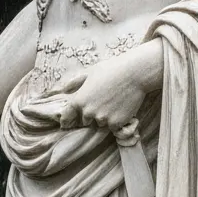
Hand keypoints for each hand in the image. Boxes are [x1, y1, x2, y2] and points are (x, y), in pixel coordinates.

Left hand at [31, 43, 160, 133]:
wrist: (134, 73)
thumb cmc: (112, 69)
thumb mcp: (90, 72)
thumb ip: (75, 82)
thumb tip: (63, 89)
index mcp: (79, 100)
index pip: (67, 117)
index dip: (66, 121)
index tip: (66, 124)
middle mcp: (88, 112)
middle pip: (85, 121)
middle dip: (91, 115)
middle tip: (102, 103)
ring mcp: (102, 119)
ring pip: (100, 124)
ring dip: (104, 118)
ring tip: (114, 103)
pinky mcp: (116, 123)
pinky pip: (113, 127)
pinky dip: (116, 121)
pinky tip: (121, 108)